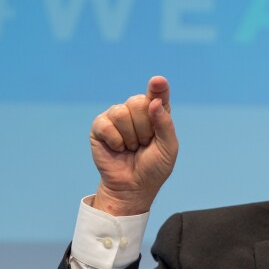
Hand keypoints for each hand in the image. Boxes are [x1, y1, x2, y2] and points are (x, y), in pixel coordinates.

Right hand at [89, 76, 177, 215]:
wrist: (133, 187)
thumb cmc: (153, 168)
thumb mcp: (168, 148)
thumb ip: (165, 124)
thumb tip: (153, 101)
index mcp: (156, 114)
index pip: (158, 95)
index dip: (158, 87)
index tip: (158, 81)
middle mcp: (136, 111)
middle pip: (138, 102)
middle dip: (144, 128)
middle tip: (144, 144)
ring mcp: (116, 117)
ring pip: (121, 112)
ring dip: (130, 136)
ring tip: (131, 148)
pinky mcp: (100, 126)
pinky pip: (106, 124)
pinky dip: (115, 140)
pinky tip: (118, 148)